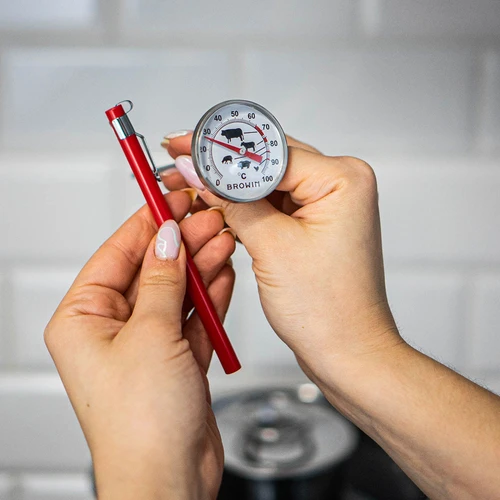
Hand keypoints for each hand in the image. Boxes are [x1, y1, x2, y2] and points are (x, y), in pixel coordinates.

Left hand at [45, 190, 234, 499]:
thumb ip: (164, 282)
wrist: (170, 480)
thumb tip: (169, 239)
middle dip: (182, 244)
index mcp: (85, 319)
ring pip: (177, 290)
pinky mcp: (176, 356)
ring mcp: (148, 342)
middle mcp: (113, 329)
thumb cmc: (140, 424)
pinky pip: (194, 315)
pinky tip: (224, 272)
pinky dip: (210, 295)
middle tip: (209, 218)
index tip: (171, 198)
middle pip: (152, 270)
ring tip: (223, 239)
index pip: (117, 254)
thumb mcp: (151, 336)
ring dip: (201, 266)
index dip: (147, 223)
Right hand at [161, 133, 401, 382]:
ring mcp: (327, 206)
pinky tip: (212, 204)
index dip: (219, 149)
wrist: (346, 352)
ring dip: (228, 187)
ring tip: (188, 185)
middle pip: (267, 163)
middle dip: (220, 165)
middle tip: (178, 161)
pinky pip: (272, 206)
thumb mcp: (272, 247)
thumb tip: (199, 170)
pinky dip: (243, 208)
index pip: (269, 151)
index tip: (182, 144)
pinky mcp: (313, 225)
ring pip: (266, 184)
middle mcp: (339, 186)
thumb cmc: (328, 312)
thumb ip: (233, 202)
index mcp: (342, 180)